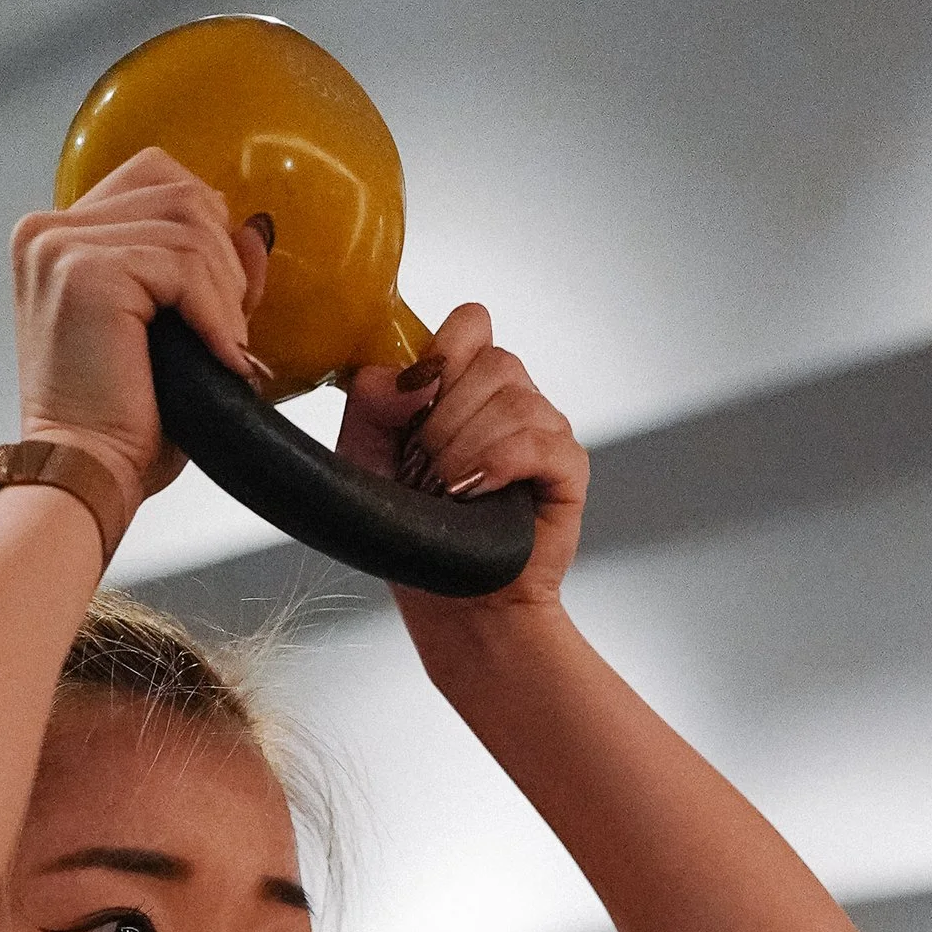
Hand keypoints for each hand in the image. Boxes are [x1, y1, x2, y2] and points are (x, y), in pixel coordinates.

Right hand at [11, 151, 268, 520]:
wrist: (85, 478)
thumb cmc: (116, 427)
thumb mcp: (171, 334)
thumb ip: (206, 274)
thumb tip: (254, 231)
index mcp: (57, 239)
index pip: (152, 178)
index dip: (204, 226)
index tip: (221, 294)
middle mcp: (49, 231)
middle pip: (176, 191)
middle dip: (221, 260)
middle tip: (228, 331)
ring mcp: (62, 246)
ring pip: (188, 225)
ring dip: (225, 293)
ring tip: (224, 350)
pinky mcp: (86, 271)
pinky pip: (184, 265)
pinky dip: (217, 313)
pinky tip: (220, 357)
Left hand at [334, 303, 587, 615]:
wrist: (451, 607)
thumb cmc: (414, 534)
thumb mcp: (364, 461)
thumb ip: (370, 403)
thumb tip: (409, 374)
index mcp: (465, 386)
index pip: (470, 324)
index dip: (444, 351)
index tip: (416, 403)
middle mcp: (510, 399)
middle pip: (493, 360)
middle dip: (445, 419)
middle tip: (426, 471)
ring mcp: (544, 429)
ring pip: (513, 399)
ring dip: (465, 449)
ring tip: (447, 493)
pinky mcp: (567, 466)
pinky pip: (538, 440)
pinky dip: (499, 464)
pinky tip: (475, 493)